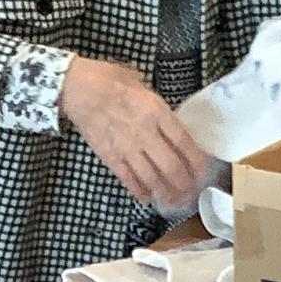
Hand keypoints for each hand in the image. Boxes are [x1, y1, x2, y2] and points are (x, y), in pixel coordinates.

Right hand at [58, 57, 212, 207]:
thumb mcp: (142, 85)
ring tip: (177, 201)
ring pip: (153, 178)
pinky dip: (140, 191)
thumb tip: (172, 127)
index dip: (197, 161)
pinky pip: (128, 179)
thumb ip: (158, 108)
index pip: (184, 142)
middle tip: (193, 193)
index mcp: (156, 111)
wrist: (75, 87)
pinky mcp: (109, 157)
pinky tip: (149, 197)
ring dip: (167, 193)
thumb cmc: (109, 80)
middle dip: (185, 184)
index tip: (205, 171)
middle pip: (171, 166)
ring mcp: (126, 147)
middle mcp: (144, 132)